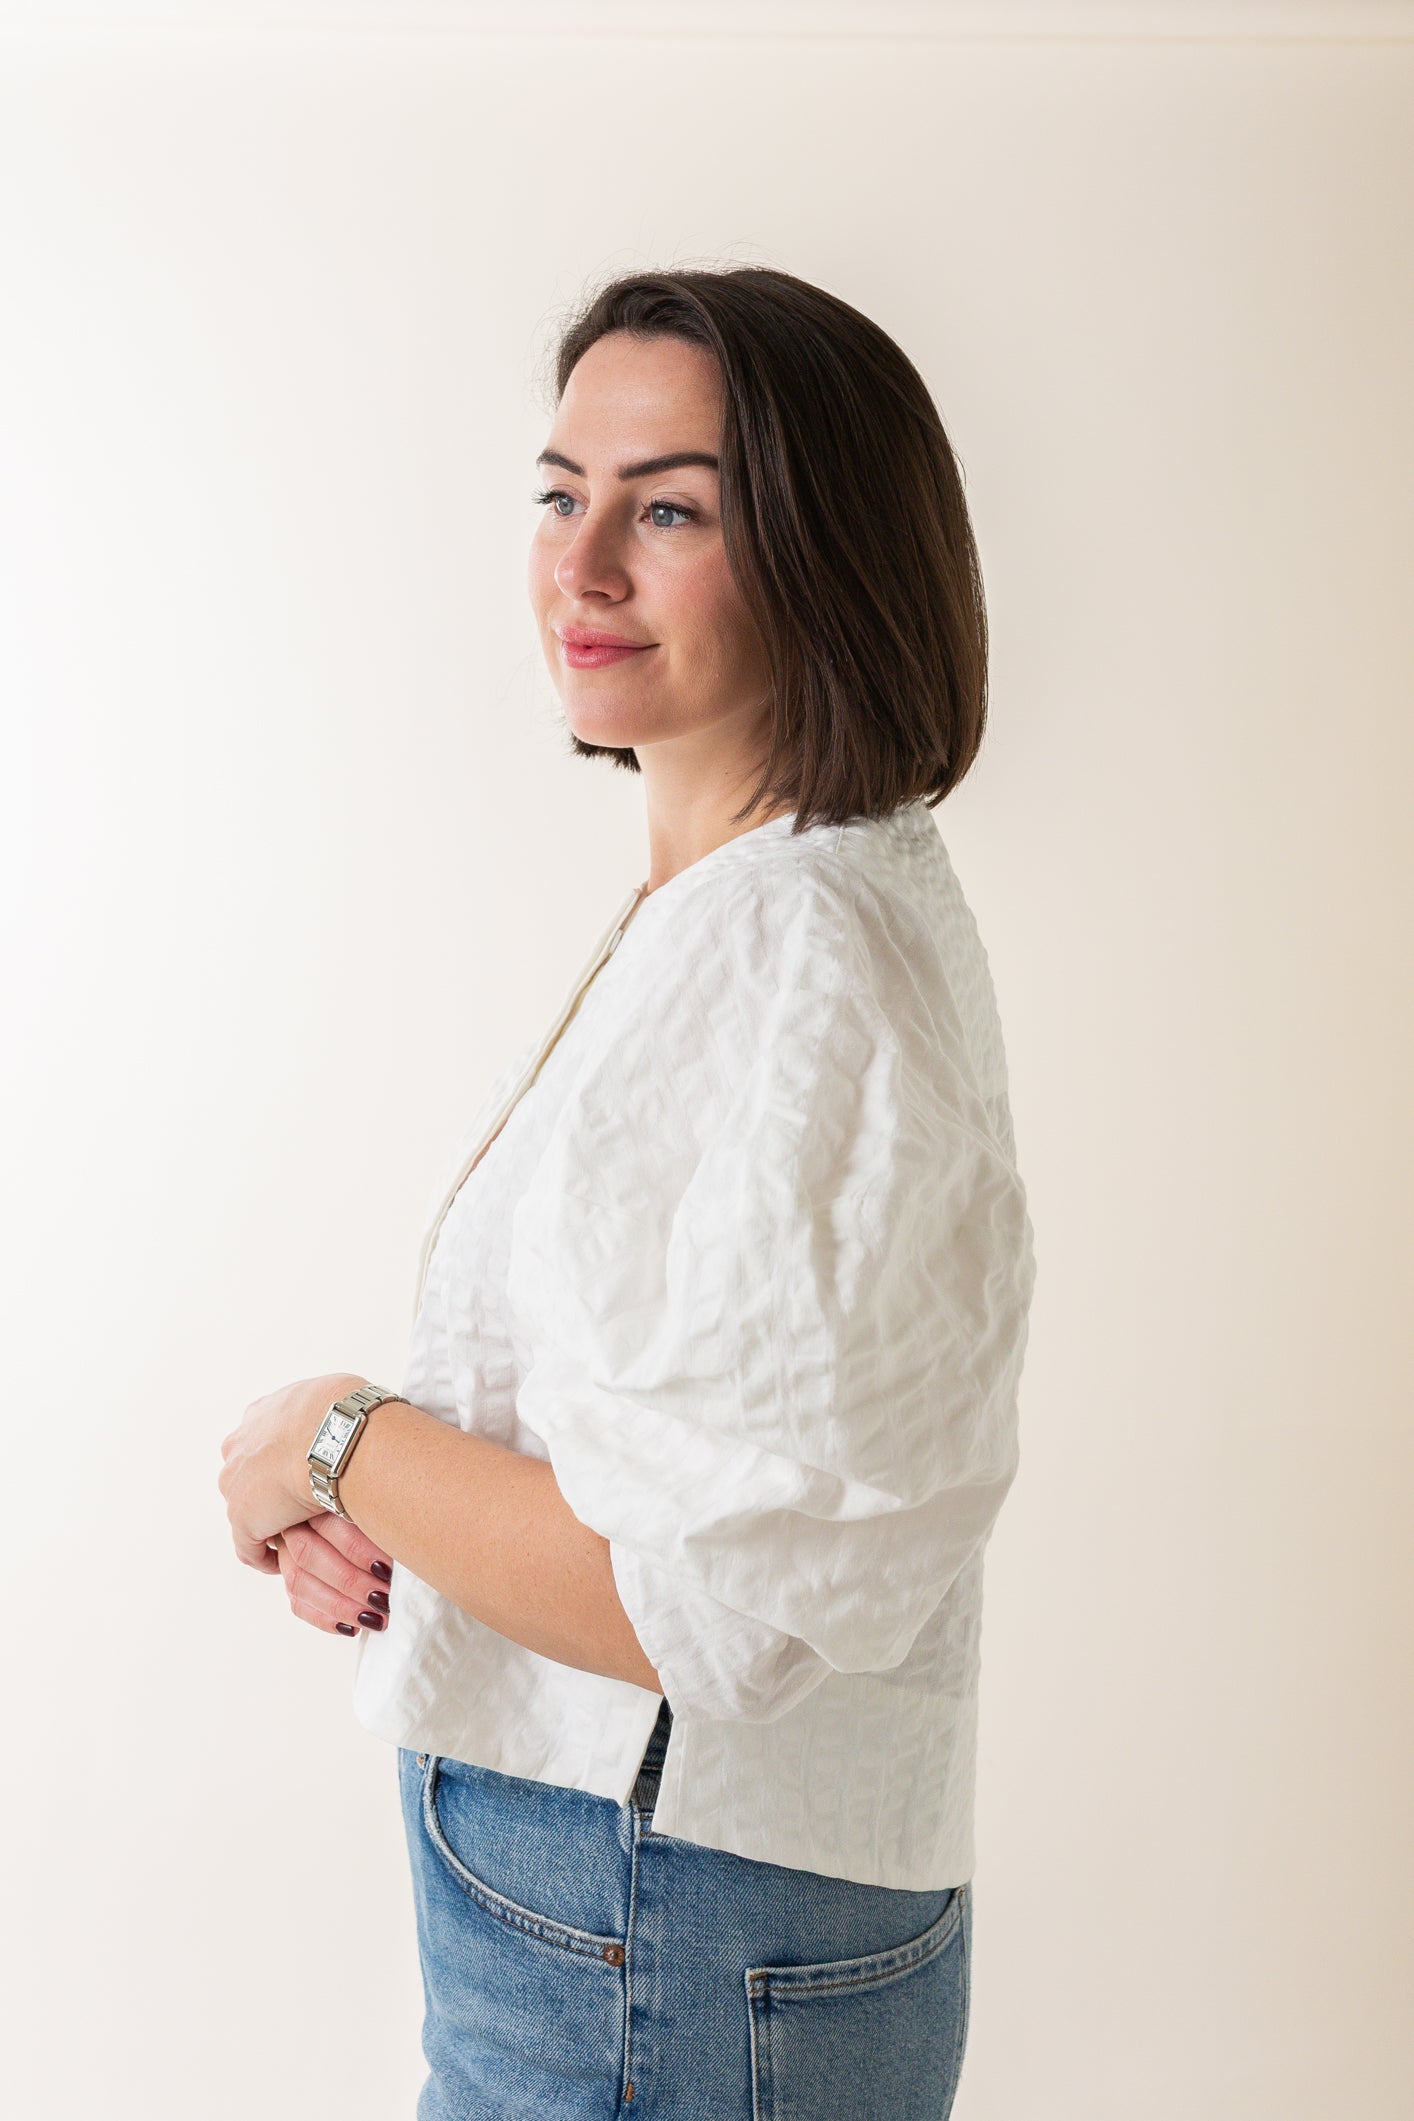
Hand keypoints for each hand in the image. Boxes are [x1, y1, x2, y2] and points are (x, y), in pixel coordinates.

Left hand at [219, 1371, 367, 1570]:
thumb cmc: (347, 1413)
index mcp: (260, 1415)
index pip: (262, 1441)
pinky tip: (284, 1563)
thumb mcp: (337, 1396)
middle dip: (266, 1489)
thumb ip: (327, 1408)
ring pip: (247, 1508)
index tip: (299, 1470)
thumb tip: (349, 1415)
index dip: (280, 1459)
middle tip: (296, 1505)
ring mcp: (237, 1483)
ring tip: (295, 1536)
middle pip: (246, 1474)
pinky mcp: (243, 1518)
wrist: (338, 1437)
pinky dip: (265, 1557)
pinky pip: (249, 1548)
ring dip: (268, 1521)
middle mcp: (240, 1445)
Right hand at [271, 1514, 395, 1637]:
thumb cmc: (375, 1502)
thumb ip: (379, 1519)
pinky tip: (350, 1627)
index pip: (327, 1520)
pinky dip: (324, 1617)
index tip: (387, 1569)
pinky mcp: (288, 1573)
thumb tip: (404, 1549)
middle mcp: (292, 1519)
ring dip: (338, 1604)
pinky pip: (297, 1601)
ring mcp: (285, 1547)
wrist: (349, 1502)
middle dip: (348, 1581)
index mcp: (312, 1492)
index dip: (357, 1549)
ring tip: (373, 1618)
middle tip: (383, 1598)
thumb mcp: (376, 1502)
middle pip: (308, 1552)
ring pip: (298, 1580)